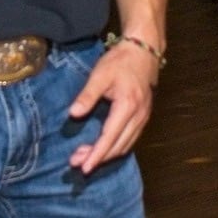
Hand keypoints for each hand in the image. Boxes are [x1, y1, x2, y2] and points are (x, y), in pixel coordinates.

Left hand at [68, 41, 161, 171]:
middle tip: (77, 163)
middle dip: (98, 158)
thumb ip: (87, 95)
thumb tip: (74, 113)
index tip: (84, 167)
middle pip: (118, 146)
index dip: (97, 155)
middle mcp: (138, 116)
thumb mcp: (100, 74)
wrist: (144, 50)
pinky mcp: (143, 116)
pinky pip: (130, 139)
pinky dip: (116, 147)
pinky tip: (104, 147)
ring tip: (86, 157)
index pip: (110, 138)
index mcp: (127, 106)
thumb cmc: (121, 61)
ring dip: (107, 155)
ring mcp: (143, 117)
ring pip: (125, 145)